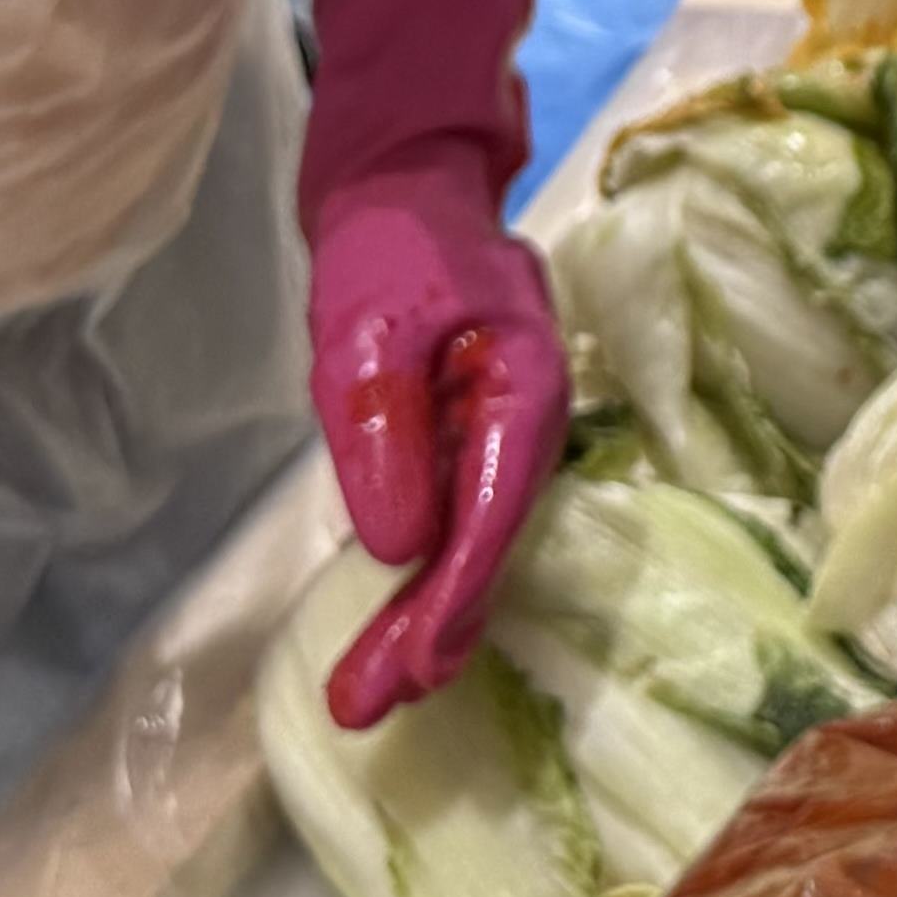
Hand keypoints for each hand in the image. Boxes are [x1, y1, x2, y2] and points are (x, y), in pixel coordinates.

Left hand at [303, 190, 568, 728]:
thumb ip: (386, 433)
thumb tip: (399, 549)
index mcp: (525, 387)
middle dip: (431, 631)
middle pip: (487, 543)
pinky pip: (455, 520)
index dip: (455, 597)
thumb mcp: (368, 330)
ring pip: (471, 541)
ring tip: (365, 696)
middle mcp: (531, 421)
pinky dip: (423, 576)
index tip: (415, 671)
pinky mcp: (472, 439)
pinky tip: (392, 630)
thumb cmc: (391, 246)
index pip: (493, 511)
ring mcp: (505, 433)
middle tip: (364, 708)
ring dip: (424, 618)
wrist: (404, 188)